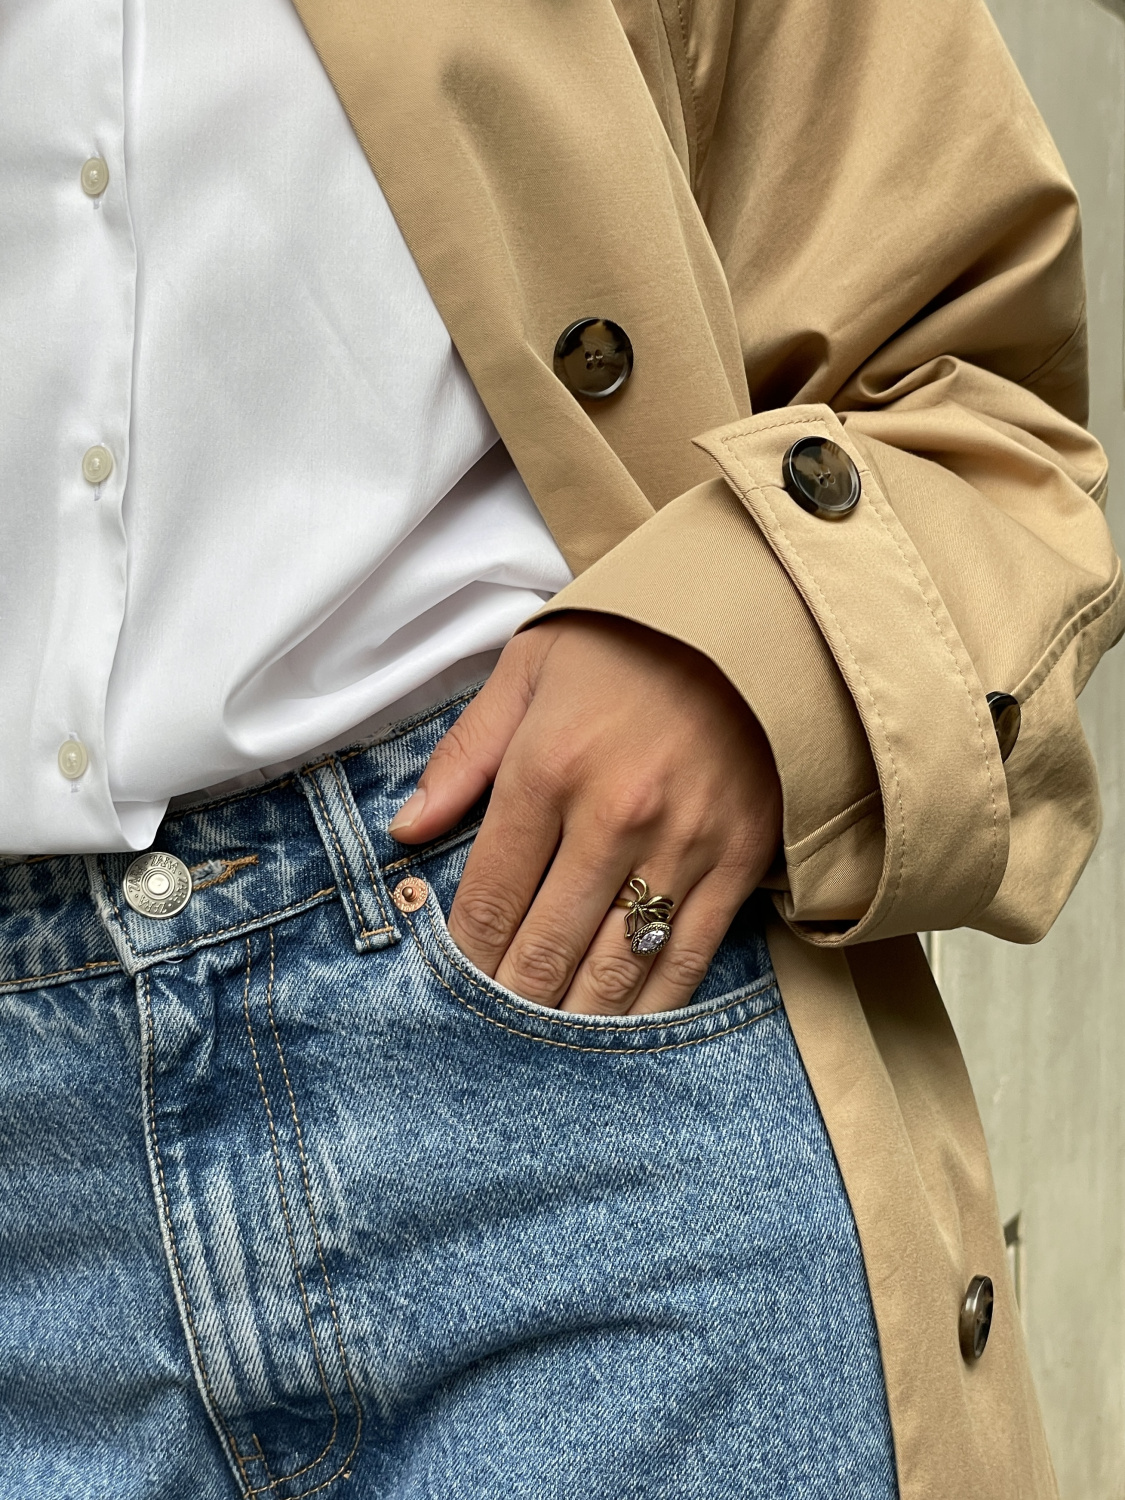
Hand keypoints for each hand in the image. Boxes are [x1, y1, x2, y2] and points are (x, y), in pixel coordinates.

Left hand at [388, 614, 781, 1014]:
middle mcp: (613, 816)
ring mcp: (682, 845)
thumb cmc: (629, 643)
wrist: (756, 620)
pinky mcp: (738, 860)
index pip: (487, 897)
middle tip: (488, 1043)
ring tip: (545, 1052)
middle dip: (511, 1004)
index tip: (449, 989)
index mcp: (547, 768)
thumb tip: (407, 831)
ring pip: (615, 966)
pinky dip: (652, 1004)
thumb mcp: (529, 668)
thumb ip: (464, 754)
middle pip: (546, 947)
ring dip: (574, 1020)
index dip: (462, 957)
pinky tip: (623, 1031)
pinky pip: (688, 955)